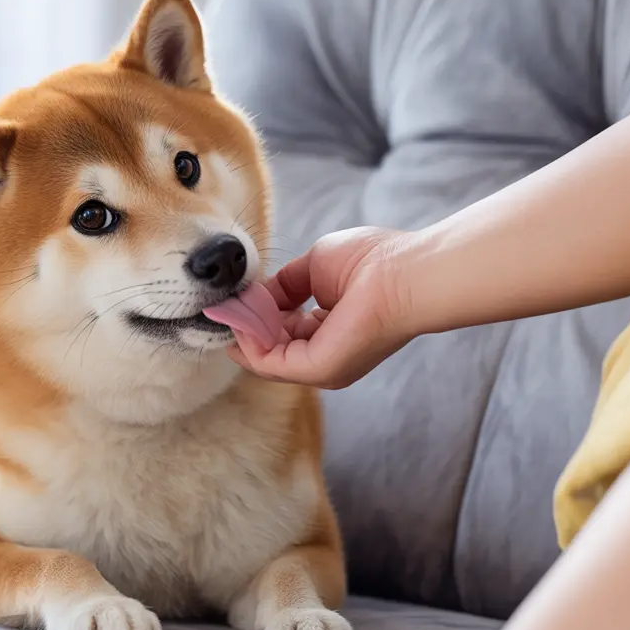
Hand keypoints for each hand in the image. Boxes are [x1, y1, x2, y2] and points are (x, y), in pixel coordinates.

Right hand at [228, 226, 416, 388]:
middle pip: (271, 348)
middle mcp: (327, 354)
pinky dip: (250, 342)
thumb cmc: (373, 261)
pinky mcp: (318, 368)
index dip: (257, 317)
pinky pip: (270, 362)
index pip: (283, 332)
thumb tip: (257, 293)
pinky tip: (243, 317)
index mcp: (331, 330)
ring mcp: (323, 366)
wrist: (405, 272)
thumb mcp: (314, 266)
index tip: (235, 301)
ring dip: (243, 333)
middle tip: (224, 306)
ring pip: (266, 358)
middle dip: (245, 327)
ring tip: (230, 308)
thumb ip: (284, 284)